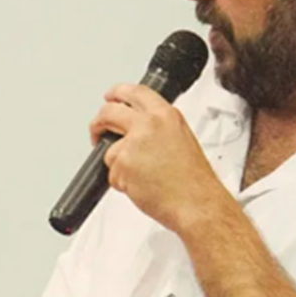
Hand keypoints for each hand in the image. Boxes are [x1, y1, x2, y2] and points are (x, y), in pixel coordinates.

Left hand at [90, 83, 229, 234]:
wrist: (197, 204)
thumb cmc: (193, 180)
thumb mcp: (182, 138)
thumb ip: (159, 127)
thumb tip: (138, 127)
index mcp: (166, 115)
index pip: (134, 92)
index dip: (117, 93)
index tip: (110, 97)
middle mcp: (149, 124)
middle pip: (109, 112)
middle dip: (98, 123)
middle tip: (98, 132)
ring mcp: (133, 143)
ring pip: (109, 149)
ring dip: (118, 164)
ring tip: (143, 176)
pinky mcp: (123, 163)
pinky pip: (112, 173)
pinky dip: (121, 182)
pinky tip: (142, 185)